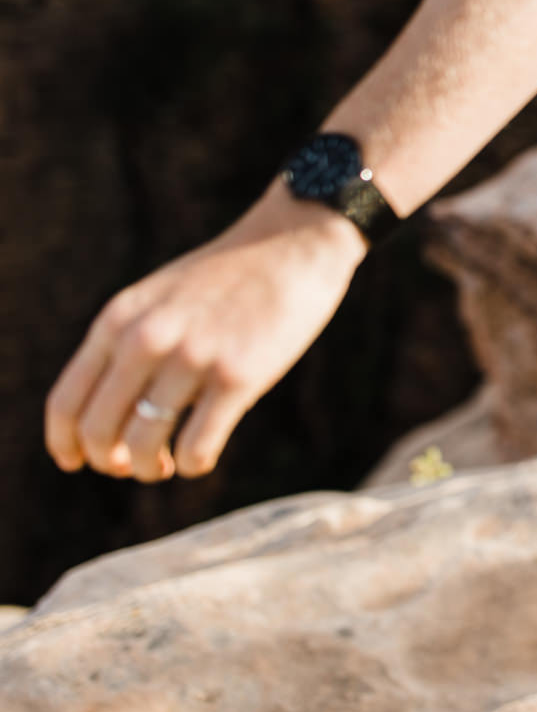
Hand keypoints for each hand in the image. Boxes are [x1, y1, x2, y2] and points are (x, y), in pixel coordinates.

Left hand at [45, 188, 367, 481]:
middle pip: (99, 431)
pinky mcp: (239, 376)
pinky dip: (193, 465)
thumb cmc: (230, 276)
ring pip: (144, 446)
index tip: (80, 461)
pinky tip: (201, 456)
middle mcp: (148, 338)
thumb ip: (129, 341)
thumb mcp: (159, 298)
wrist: (295, 242)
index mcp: (120, 319)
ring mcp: (193, 357)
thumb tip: (112, 411)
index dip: (65, 444)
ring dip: (150, 469)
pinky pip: (197, 447)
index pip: (66, 403)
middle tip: (130, 466)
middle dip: (110, 461)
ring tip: (166, 465)